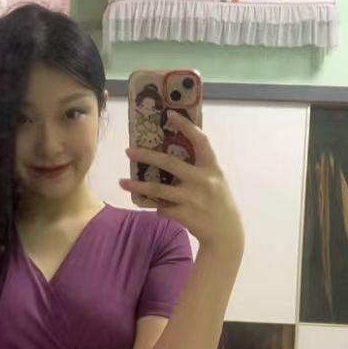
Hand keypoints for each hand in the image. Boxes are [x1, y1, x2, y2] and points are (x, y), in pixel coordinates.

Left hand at [120, 110, 244, 254]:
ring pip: (158, 189)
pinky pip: (162, 208)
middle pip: (169, 163)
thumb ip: (199, 168)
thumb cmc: (219, 203)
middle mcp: (202, 180)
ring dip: (137, 186)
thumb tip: (171, 154)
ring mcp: (192, 198)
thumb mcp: (215, 180)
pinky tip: (154, 206)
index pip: (200, 140)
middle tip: (128, 151)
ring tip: (121, 182)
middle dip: (146, 156)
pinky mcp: (184, 215)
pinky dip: (156, 207)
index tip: (169, 114)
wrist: (226, 234)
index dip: (185, 126)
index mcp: (212, 168)